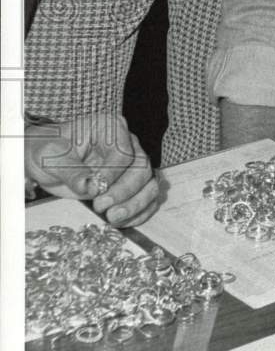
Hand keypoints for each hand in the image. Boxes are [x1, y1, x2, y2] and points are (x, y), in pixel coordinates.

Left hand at [24, 113, 159, 226]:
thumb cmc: (50, 152)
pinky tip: (123, 222)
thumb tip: (89, 186)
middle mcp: (128, 143)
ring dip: (135, 205)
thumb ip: (71, 171)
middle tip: (101, 207)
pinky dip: (140, 212)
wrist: (48, 162)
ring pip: (150, 184)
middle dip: (124, 192)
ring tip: (113, 218)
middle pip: (142, 168)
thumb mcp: (52, 158)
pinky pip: (148, 197)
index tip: (94, 191)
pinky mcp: (133, 183)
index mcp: (110, 128)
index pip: (124, 152)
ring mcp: (133, 164)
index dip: (113, 175)